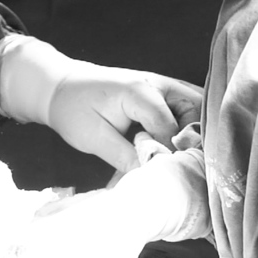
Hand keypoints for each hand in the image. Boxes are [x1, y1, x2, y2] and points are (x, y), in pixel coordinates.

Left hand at [48, 65, 202, 172]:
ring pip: (196, 104)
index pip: (170, 127)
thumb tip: (149, 175)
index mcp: (139, 92)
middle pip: (195, 110)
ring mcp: (161, 83)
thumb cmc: (72, 110)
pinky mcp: (160, 89)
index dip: (171, 153)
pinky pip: (187, 103)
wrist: (61, 87)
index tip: (166, 174)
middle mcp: (156, 83)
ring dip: (195, 129)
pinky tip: (183, 143)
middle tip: (183, 165)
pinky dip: (190, 122)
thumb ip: (124, 156)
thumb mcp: (93, 139)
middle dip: (193, 138)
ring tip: (184, 155)